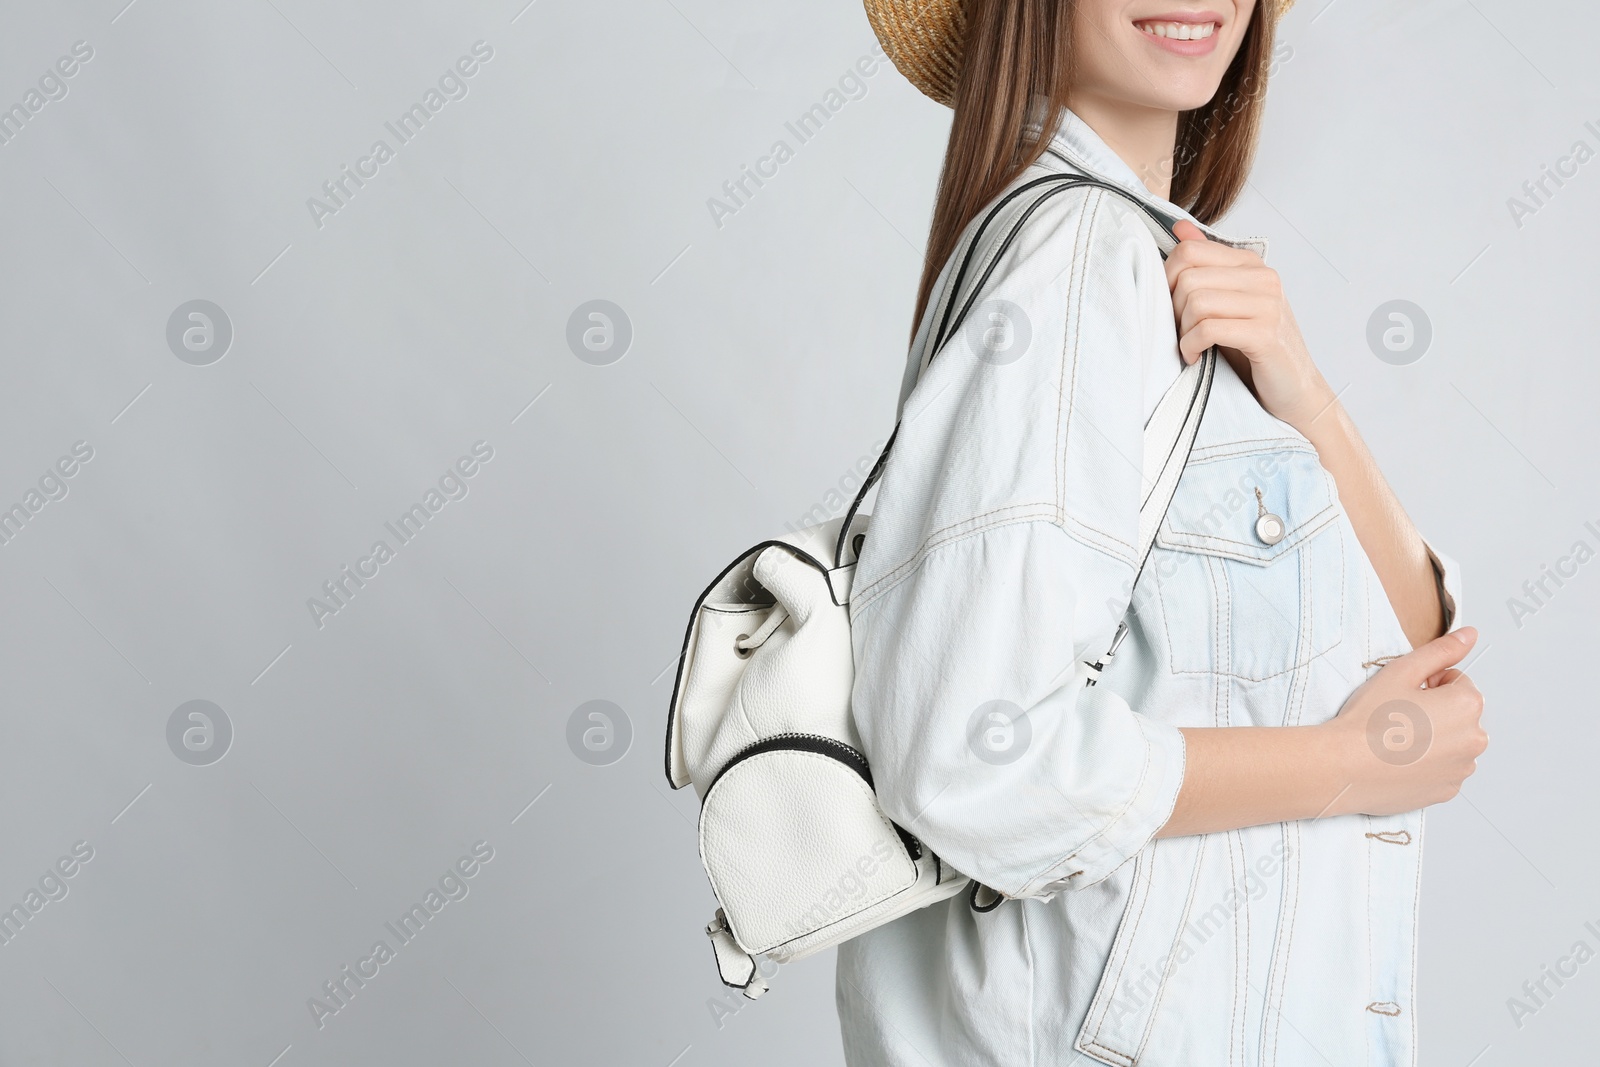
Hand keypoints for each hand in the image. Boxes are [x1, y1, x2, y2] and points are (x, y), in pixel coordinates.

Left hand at [1166, 219, 1333, 433]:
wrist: (1293, 390)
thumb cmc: (1253, 348)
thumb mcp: (1225, 302)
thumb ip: (1205, 264)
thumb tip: (1180, 227)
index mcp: (1249, 264)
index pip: (1188, 250)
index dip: (1165, 280)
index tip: (1170, 307)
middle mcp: (1262, 277)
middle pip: (1187, 277)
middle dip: (1172, 309)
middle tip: (1179, 332)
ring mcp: (1267, 303)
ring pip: (1195, 301)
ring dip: (1182, 331)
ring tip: (1190, 346)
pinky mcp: (1265, 333)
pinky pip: (1208, 328)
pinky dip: (1191, 346)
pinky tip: (1195, 357)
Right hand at [1320, 626, 1487, 816]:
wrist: (1344, 767)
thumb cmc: (1370, 719)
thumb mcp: (1402, 672)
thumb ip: (1441, 651)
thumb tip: (1470, 635)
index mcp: (1468, 705)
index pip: (1456, 681)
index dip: (1427, 684)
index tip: (1403, 695)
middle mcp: (1474, 739)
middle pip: (1458, 713)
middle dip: (1436, 710)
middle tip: (1397, 717)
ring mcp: (1461, 769)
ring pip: (1451, 742)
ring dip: (1433, 738)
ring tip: (1396, 741)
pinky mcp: (1446, 791)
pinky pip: (1443, 769)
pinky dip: (1426, 764)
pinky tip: (1398, 761)